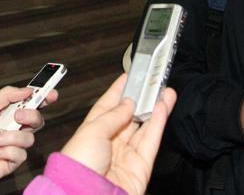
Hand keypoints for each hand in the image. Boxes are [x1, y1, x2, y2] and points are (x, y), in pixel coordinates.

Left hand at [0, 85, 57, 186]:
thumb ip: (6, 96)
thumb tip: (27, 89)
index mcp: (4, 115)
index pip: (29, 105)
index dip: (42, 98)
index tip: (52, 93)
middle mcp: (10, 130)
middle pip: (36, 121)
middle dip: (32, 116)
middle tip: (19, 115)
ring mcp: (10, 147)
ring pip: (29, 139)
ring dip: (11, 138)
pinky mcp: (8, 164)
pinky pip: (20, 156)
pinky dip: (8, 152)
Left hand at [61, 73, 175, 194]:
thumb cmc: (78, 166)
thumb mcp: (92, 131)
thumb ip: (114, 115)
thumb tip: (128, 102)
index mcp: (92, 133)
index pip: (108, 106)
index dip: (120, 90)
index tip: (130, 75)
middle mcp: (109, 144)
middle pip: (130, 116)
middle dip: (142, 98)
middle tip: (153, 81)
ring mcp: (126, 155)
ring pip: (144, 127)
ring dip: (155, 108)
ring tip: (165, 90)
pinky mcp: (141, 166)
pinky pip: (151, 141)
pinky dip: (159, 123)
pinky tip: (163, 107)